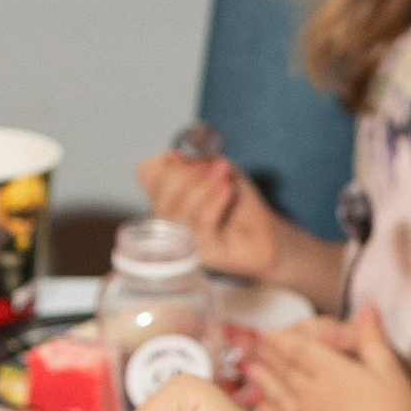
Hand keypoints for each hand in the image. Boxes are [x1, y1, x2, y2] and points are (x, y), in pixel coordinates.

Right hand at [138, 150, 286, 285]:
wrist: (264, 231)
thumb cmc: (238, 201)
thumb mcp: (219, 168)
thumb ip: (198, 160)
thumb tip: (177, 156)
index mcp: (164, 195)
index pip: (147, 173)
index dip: (167, 161)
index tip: (190, 154)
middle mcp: (167, 220)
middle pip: (160, 194)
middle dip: (186, 174)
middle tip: (214, 165)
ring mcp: (183, 242)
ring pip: (178, 212)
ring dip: (202, 187)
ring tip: (224, 175)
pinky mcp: (203, 255)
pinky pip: (200, 225)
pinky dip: (213, 202)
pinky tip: (227, 190)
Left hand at [247, 310, 410, 410]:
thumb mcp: (391, 371)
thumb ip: (373, 338)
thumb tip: (366, 307)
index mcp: (331, 371)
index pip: (297, 348)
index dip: (279, 338)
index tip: (265, 333)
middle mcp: (311, 392)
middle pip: (282, 368)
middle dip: (265, 355)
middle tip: (250, 346)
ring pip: (275, 393)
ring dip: (261, 379)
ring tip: (248, 370)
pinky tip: (260, 407)